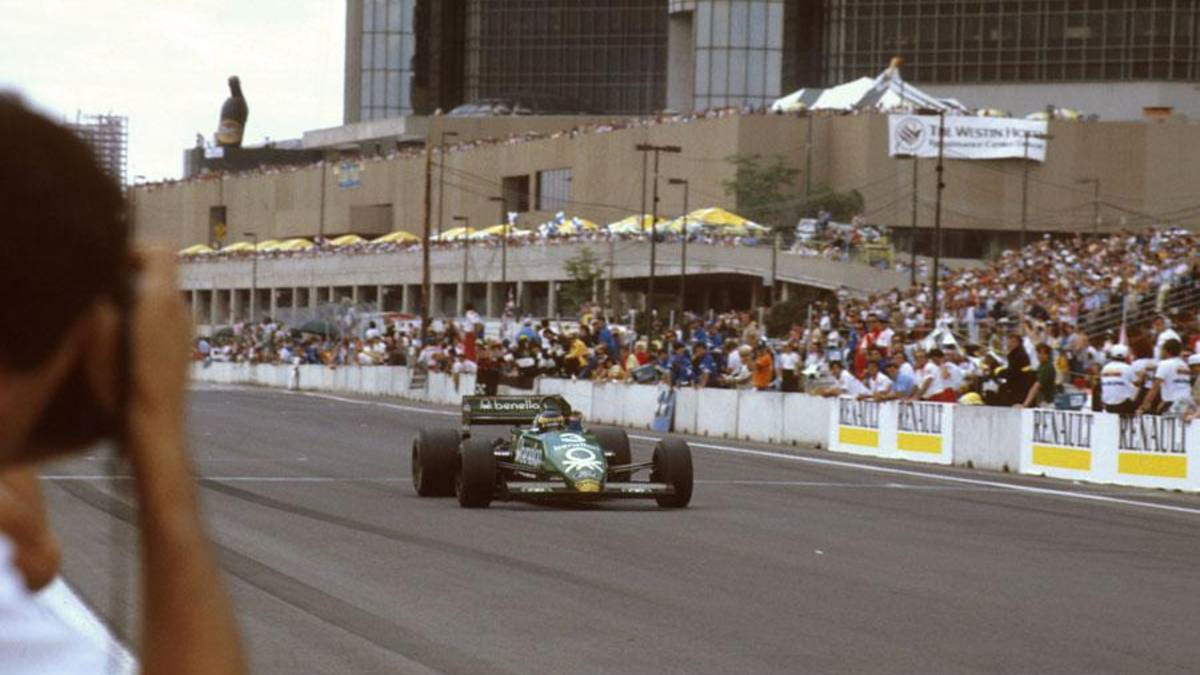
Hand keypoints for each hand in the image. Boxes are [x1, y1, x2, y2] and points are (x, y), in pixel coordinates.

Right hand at [124, 250, 192, 478]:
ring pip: (162, 295)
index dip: (135, 249)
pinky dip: (145, 316)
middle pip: (161, 272)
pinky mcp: (182, 345)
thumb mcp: (102, 342)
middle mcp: (181, 310)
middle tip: (101, 288)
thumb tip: (102, 286)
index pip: (162, 251)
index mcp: (164, 302)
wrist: (157, 428)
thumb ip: (103, 306)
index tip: (108, 261)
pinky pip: (164, 316)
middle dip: (132, 273)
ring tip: (109, 315)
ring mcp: (186, 328)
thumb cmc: (127, 387)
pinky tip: (124, 338)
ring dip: (137, 296)